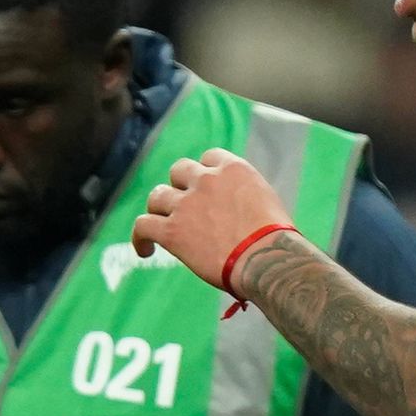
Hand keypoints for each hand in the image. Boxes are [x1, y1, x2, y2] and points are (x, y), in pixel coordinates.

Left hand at [130, 148, 291, 290]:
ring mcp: (186, 204)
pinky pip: (142, 225)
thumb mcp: (266, 202)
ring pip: (157, 196)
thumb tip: (240, 212)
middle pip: (179, 170)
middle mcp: (206, 179)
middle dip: (179, 187)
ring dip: (158, 210)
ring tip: (160, 228)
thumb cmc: (276, 240)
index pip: (209, 157)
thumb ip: (245, 196)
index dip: (203, 172)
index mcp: (233, 169)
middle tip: (183, 208)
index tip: (204, 187)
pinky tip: (145, 250)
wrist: (266, 259)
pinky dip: (140, 238)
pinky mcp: (171, 230)